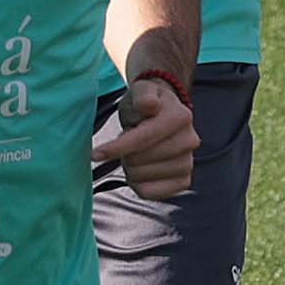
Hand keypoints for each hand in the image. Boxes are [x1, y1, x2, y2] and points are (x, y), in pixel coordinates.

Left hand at [94, 70, 200, 198]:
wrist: (161, 114)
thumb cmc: (144, 104)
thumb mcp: (140, 91)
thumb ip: (143, 96)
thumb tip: (149, 105)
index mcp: (180, 117)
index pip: (142, 139)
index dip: (116, 148)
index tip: (95, 154)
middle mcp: (189, 141)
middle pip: (139, 160)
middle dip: (124, 154)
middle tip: (126, 143)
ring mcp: (188, 162)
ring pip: (142, 178)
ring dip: (130, 168)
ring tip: (134, 154)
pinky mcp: (183, 181)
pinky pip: (151, 193)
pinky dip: (137, 185)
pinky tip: (138, 171)